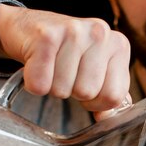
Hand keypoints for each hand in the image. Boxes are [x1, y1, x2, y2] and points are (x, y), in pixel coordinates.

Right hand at [0, 4, 130, 114]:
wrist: (26, 27)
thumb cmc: (63, 54)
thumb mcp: (94, 72)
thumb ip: (108, 95)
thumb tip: (106, 118)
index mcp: (118, 45)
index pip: (114, 96)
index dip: (95, 102)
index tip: (84, 85)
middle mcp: (100, 33)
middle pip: (87, 93)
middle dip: (71, 92)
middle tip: (64, 72)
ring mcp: (74, 31)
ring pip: (63, 91)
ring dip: (51, 86)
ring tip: (51, 66)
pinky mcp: (46, 36)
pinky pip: (41, 84)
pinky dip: (33, 84)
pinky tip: (35, 65)